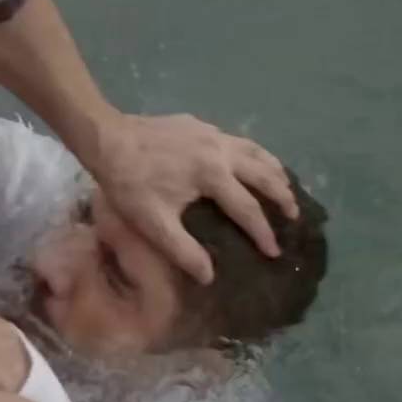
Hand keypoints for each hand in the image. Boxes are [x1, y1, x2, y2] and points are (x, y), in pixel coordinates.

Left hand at [89, 113, 297, 282]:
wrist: (107, 138)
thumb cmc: (129, 183)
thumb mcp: (153, 223)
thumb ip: (183, 250)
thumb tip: (210, 276)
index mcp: (212, 175)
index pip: (248, 209)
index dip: (263, 232)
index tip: (275, 252)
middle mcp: (221, 150)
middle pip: (263, 173)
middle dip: (282, 196)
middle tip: (294, 215)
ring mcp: (212, 133)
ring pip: (256, 150)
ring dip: (274, 169)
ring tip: (285, 185)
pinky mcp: (200, 124)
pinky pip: (238, 140)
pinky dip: (254, 154)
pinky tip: (249, 161)